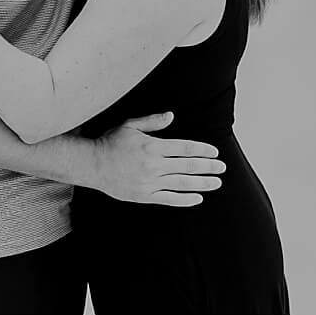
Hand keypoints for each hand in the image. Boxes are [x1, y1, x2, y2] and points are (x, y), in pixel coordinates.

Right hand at [92, 112, 224, 207]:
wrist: (93, 164)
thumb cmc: (111, 141)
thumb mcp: (129, 125)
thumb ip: (152, 122)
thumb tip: (171, 115)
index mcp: (152, 146)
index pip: (184, 148)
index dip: (201, 150)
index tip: (214, 152)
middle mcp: (154, 165)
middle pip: (187, 166)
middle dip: (208, 166)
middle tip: (222, 167)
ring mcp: (150, 182)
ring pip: (182, 183)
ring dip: (202, 183)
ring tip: (217, 182)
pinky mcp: (145, 195)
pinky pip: (170, 199)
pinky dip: (185, 199)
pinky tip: (198, 198)